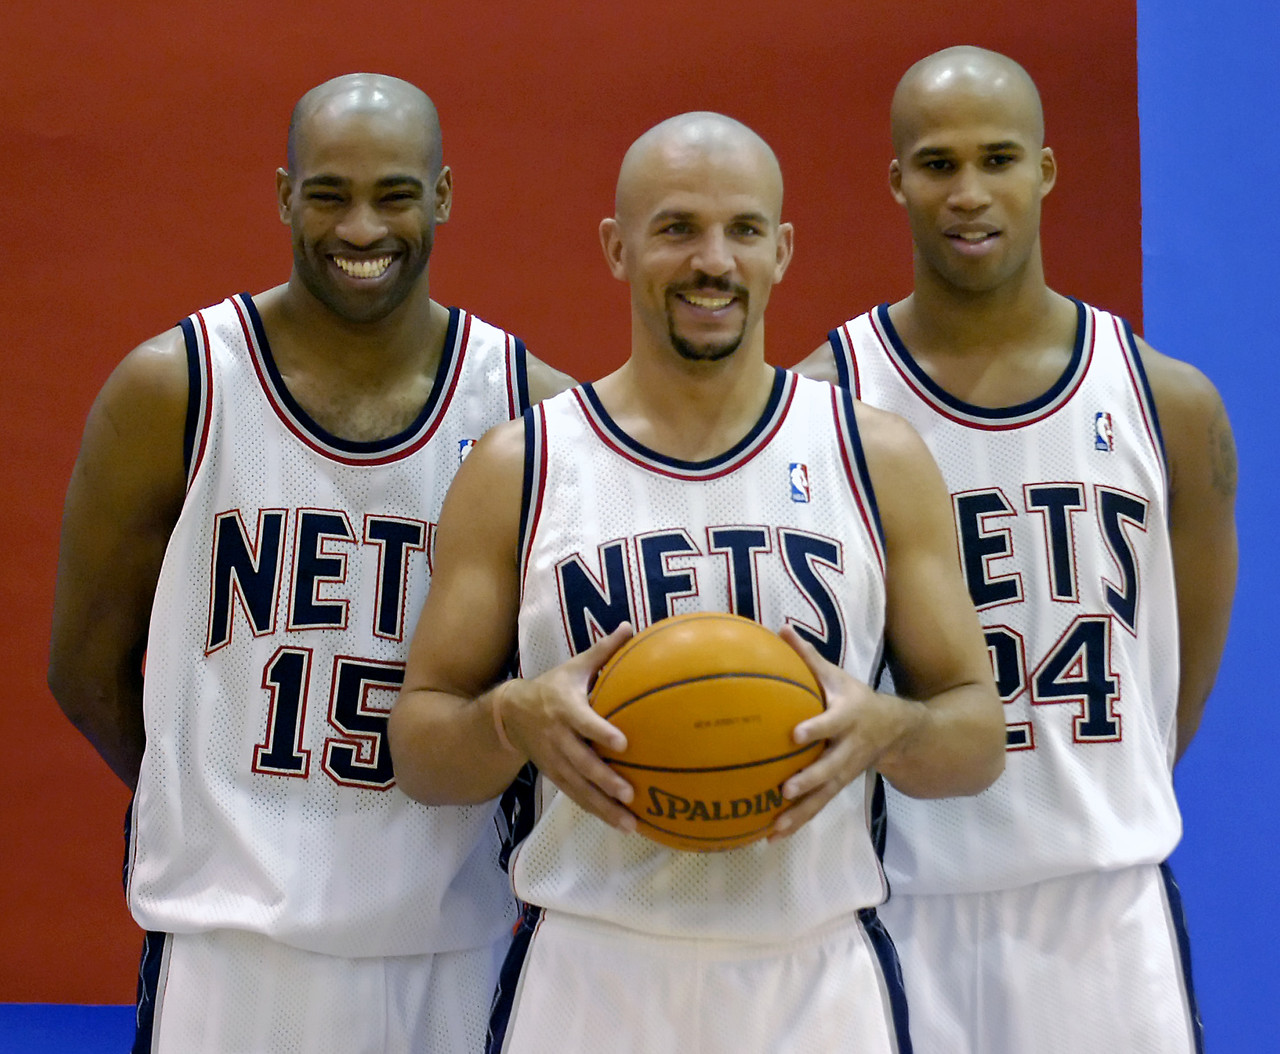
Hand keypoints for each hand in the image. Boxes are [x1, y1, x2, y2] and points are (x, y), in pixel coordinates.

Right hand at [495, 623, 637, 831]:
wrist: (509, 714)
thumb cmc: (552, 688)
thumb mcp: (573, 667)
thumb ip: (603, 651)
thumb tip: (629, 626)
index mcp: (564, 709)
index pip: (584, 723)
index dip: (600, 732)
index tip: (623, 743)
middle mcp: (558, 739)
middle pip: (581, 763)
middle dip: (604, 781)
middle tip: (629, 793)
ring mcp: (555, 762)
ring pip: (579, 788)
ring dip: (604, 807)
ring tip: (630, 823)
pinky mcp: (555, 777)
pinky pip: (577, 797)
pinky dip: (597, 812)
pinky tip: (620, 824)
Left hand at [769, 625, 921, 838]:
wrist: (897, 731)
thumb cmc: (856, 699)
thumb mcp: (838, 676)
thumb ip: (809, 657)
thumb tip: (781, 628)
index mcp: (848, 718)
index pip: (832, 723)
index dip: (816, 728)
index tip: (795, 735)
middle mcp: (848, 749)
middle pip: (831, 769)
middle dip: (810, 781)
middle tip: (786, 790)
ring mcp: (845, 772)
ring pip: (823, 797)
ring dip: (800, 814)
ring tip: (774, 829)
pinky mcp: (839, 787)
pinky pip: (818, 807)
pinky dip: (797, 822)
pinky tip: (771, 835)